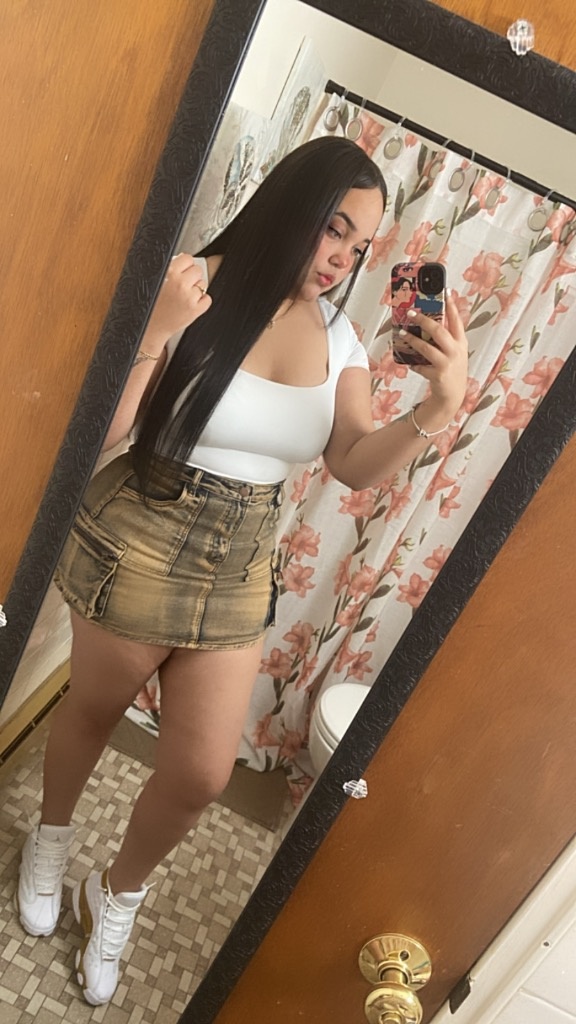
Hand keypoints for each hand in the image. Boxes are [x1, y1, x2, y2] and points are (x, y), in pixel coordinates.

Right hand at [146, 253, 211, 346]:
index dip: (184, 265)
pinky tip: (189, 304)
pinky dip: (201, 302)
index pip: (187, 258)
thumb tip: (183, 258)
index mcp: (169, 273)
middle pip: (197, 270)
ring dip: (196, 289)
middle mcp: (180, 284)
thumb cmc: (150, 305)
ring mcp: (189, 297)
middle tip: (182, 286)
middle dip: (191, 277)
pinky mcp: (196, 310)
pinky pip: (207, 299)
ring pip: (203, 284)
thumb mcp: (154, 281)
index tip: (181, 272)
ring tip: (183, 297)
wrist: (150, 328)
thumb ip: (168, 268)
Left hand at [404, 294, 467, 421]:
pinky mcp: (438, 375)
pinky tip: (409, 363)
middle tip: (411, 313)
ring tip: (402, 333)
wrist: (453, 396)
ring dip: (412, 339)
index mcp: (461, 342)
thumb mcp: (453, 352)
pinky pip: (420, 366)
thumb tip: (425, 322)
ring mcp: (447, 363)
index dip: (451, 305)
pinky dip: (413, 364)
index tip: (445, 291)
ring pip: (426, 347)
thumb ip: (445, 338)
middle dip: (424, 320)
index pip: (456, 320)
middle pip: (439, 330)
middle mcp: (456, 351)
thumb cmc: (451, 370)